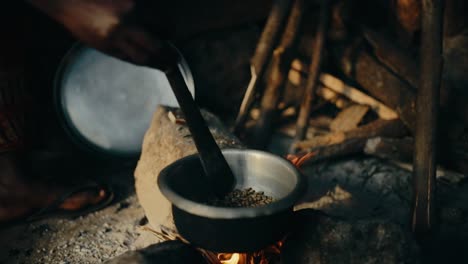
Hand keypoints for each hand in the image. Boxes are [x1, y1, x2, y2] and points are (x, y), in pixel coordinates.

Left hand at [28, 0, 271, 67]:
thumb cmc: (80, 21)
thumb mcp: (100, 44)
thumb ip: (126, 53)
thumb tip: (150, 61)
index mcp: (113, 39)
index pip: (145, 57)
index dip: (161, 63)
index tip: (171, 68)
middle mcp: (124, 21)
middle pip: (159, 41)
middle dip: (168, 51)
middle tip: (174, 58)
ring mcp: (130, 4)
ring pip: (161, 22)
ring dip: (162, 31)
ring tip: (157, 34)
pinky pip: (152, 9)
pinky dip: (152, 17)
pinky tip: (139, 21)